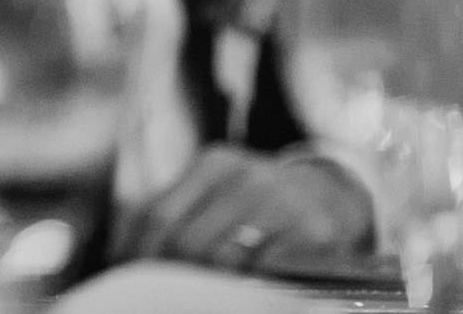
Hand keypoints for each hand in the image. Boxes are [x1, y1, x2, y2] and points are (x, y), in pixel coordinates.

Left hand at [111, 143, 374, 271]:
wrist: (338, 197)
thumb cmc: (265, 204)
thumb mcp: (223, 193)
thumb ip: (182, 216)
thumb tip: (126, 257)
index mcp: (213, 164)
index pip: (156, 213)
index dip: (136, 253)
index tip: (125, 278)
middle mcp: (245, 176)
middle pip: (186, 238)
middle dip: (167, 275)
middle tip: (159, 296)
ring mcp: (281, 202)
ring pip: (222, 256)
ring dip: (204, 286)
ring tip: (195, 299)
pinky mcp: (315, 233)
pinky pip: (266, 269)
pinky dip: (246, 289)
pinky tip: (237, 296)